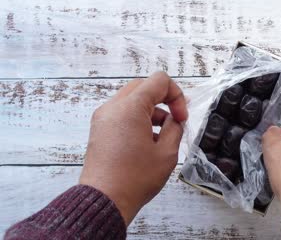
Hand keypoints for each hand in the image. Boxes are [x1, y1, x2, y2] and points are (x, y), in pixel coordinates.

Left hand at [79, 72, 187, 225]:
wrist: (105, 200)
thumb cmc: (135, 178)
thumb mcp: (167, 152)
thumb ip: (175, 128)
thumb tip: (175, 120)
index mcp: (131, 107)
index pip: (159, 81)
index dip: (177, 96)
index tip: (181, 117)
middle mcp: (113, 107)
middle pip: (144, 86)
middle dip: (164, 100)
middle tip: (176, 119)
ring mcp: (103, 117)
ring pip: (133, 100)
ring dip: (152, 110)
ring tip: (163, 135)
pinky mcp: (99, 129)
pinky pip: (122, 113)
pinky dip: (138, 118)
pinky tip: (148, 140)